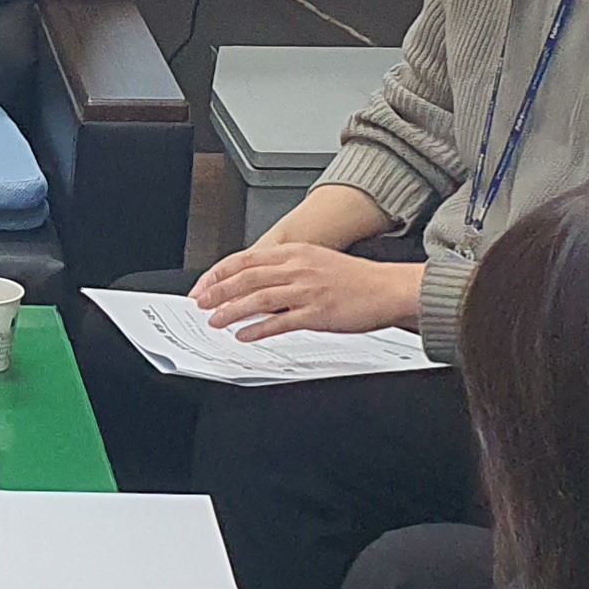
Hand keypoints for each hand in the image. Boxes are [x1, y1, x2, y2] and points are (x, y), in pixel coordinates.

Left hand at [188, 239, 424, 339]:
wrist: (388, 288)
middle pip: (246, 278)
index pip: (246, 259)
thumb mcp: (316, 261)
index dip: (219, 273)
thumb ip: (287, 269)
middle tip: (201, 304)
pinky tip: (244, 336)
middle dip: (218, 292)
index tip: (204, 285)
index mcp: (295, 252)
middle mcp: (297, 268)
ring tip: (216, 321)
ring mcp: (307, 290)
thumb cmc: (355, 279)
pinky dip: (258, 329)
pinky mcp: (317, 312)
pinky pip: (280, 322)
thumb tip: (257, 281)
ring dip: (232, 311)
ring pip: (258, 299)